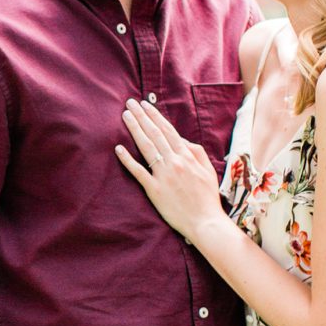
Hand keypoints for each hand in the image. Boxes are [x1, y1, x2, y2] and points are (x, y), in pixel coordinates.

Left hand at [115, 99, 224, 242]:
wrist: (205, 222)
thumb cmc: (207, 197)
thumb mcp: (207, 170)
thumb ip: (196, 151)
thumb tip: (181, 139)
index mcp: (187, 156)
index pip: (167, 130)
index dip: (154, 116)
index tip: (144, 104)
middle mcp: (174, 162)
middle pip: (154, 134)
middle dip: (141, 116)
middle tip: (129, 103)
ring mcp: (163, 176)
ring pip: (146, 147)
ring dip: (134, 129)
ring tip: (125, 116)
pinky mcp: (154, 190)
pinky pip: (138, 172)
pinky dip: (128, 160)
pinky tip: (118, 148)